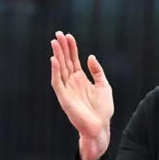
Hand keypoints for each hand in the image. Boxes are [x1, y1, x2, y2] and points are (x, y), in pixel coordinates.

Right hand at [50, 31, 112, 159]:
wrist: (100, 126)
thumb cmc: (103, 109)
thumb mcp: (104, 86)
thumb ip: (97, 71)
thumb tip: (90, 56)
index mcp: (81, 79)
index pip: (73, 60)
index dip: (71, 48)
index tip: (68, 36)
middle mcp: (72, 82)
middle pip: (65, 61)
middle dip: (62, 47)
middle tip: (58, 33)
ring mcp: (67, 89)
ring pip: (60, 69)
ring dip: (57, 55)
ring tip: (55, 42)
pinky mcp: (63, 97)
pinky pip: (57, 82)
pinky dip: (55, 71)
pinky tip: (55, 60)